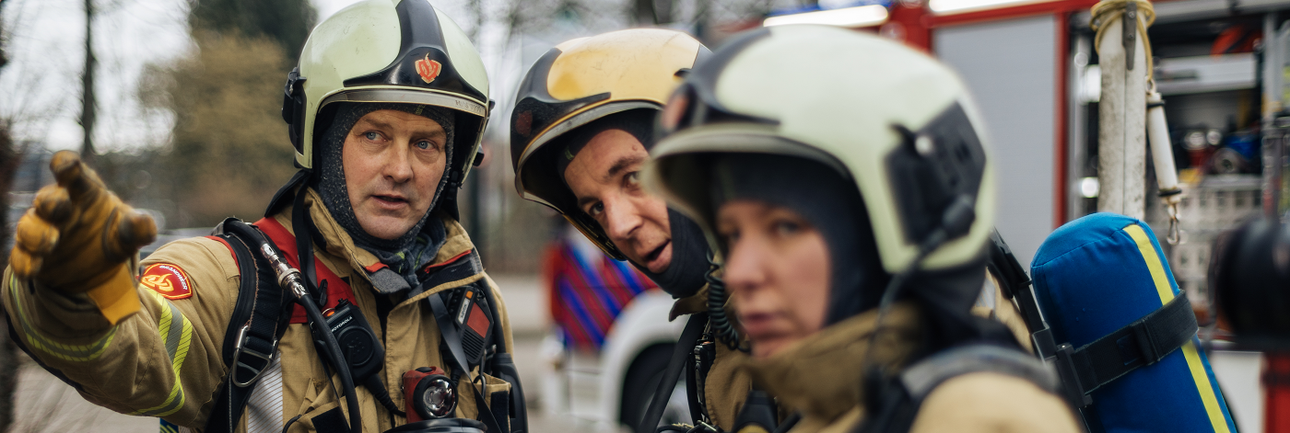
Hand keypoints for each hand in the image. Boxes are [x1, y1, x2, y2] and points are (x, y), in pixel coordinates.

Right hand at [11, 151, 155, 293]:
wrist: (100, 267)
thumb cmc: (114, 235)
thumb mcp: (130, 233)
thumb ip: (138, 228)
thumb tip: (144, 223)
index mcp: (83, 192)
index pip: (70, 171)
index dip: (65, 164)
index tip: (67, 164)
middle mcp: (59, 207)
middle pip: (47, 198)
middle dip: (50, 200)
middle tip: (60, 206)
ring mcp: (42, 230)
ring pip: (28, 226)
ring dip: (36, 232)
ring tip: (51, 242)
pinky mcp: (32, 255)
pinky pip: (20, 256)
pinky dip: (24, 263)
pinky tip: (32, 270)